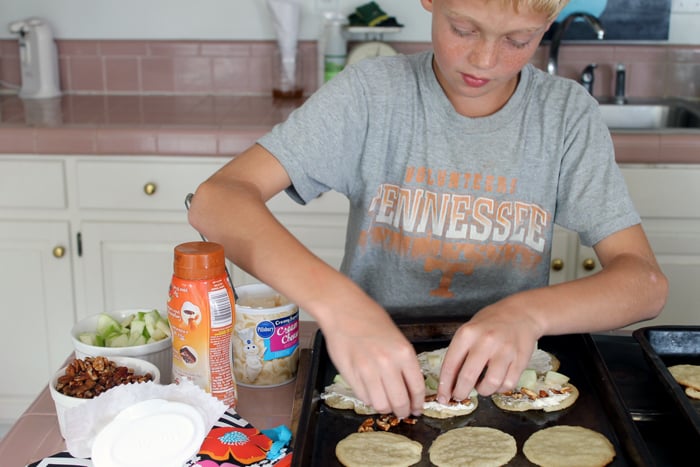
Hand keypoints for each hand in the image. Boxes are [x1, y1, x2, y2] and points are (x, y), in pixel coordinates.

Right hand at [320, 297, 425, 418]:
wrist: (343, 310)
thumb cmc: (371, 319)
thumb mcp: (397, 338)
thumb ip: (403, 363)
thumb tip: (409, 388)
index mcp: (404, 353)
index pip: (417, 388)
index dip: (418, 403)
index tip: (417, 409)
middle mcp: (387, 364)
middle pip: (400, 401)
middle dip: (403, 411)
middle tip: (402, 413)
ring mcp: (367, 371)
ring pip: (381, 404)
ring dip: (385, 408)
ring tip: (385, 404)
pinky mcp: (350, 375)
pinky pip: (364, 397)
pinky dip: (369, 399)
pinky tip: (371, 393)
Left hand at [436, 300, 541, 403]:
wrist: (521, 313)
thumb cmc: (490, 323)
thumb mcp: (469, 330)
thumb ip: (460, 353)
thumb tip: (450, 382)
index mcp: (467, 333)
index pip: (450, 365)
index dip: (444, 386)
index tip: (442, 397)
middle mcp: (485, 341)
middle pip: (468, 377)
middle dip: (460, 392)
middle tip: (459, 396)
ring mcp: (504, 350)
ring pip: (490, 384)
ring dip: (483, 391)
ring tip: (482, 386)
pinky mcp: (520, 359)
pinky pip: (508, 384)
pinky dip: (500, 389)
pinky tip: (497, 382)